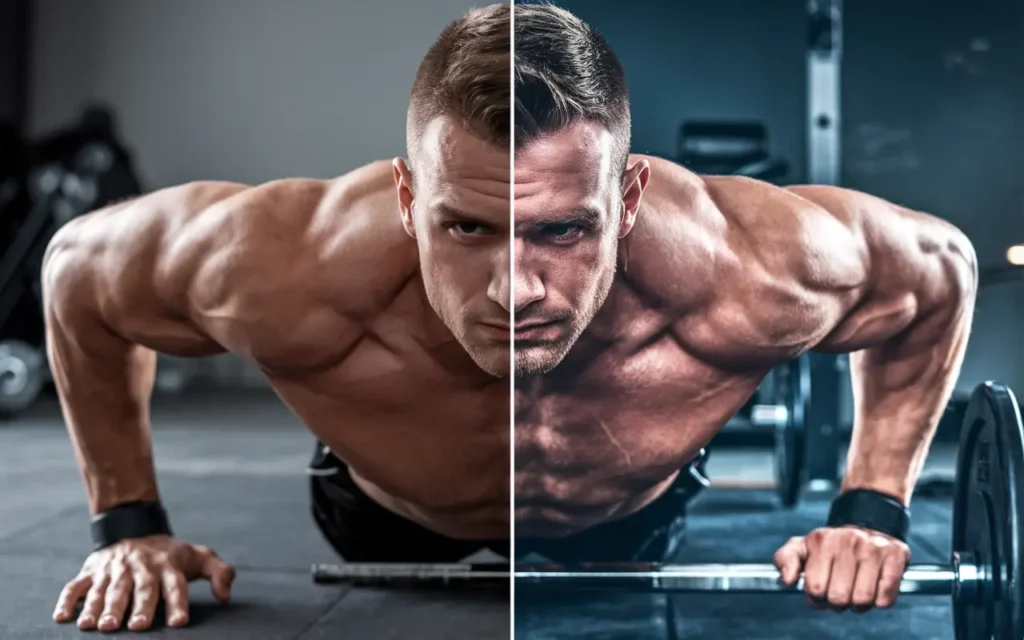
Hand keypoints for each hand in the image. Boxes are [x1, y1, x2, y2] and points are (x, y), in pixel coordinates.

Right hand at [52, 535, 235, 631]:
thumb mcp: (199, 556)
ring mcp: (113, 570)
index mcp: (167, 566)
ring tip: (98, 626)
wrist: (134, 526)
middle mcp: (140, 568)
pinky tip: (62, 617)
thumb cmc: (170, 554)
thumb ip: (219, 573)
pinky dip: (68, 600)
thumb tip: (226, 596)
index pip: (175, 586)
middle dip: (138, 608)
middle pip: (140, 589)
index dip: (177, 603)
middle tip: (136, 627)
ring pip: (107, 590)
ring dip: (101, 608)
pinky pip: (75, 586)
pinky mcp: (91, 571)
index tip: (178, 622)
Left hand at [773, 526, 909, 611]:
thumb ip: (786, 560)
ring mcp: (874, 548)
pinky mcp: (896, 556)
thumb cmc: (832, 543)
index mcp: (822, 540)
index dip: (816, 598)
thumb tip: (788, 580)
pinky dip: (880, 601)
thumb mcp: (802, 546)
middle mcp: (848, 541)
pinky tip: (874, 589)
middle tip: (839, 593)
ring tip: (856, 592)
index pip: (815, 589)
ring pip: (863, 600)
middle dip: (837, 603)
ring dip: (859, 605)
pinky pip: (886, 596)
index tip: (820, 591)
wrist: (869, 522)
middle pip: (839, 598)